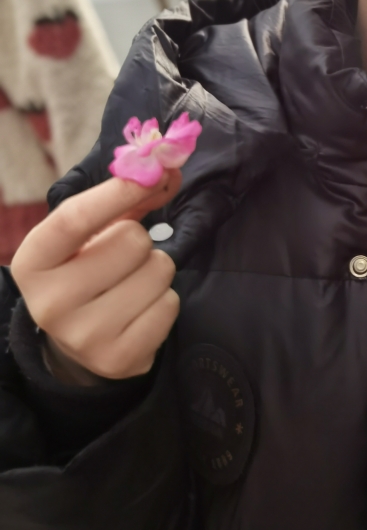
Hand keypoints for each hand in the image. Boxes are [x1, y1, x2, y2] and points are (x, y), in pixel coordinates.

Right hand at [10, 173, 181, 383]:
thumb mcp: (91, 234)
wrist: (76, 342)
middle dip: (141, 242)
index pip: (75, 218)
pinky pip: (170, 305)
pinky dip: (164, 301)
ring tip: (131, 285)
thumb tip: (168, 170)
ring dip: (156, 271)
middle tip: (124, 259)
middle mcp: (50, 303)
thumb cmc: (85, 271)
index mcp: (33, 263)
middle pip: (132, 241)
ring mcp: (83, 336)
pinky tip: (140, 310)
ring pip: (158, 271)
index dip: (118, 191)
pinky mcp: (118, 359)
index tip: (151, 171)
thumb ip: (128, 199)